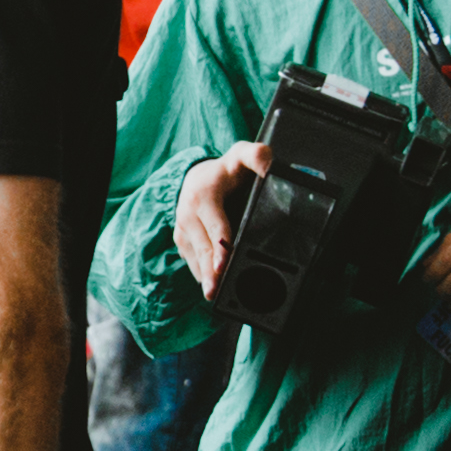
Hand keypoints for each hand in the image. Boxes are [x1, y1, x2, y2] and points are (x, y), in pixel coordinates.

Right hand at [173, 141, 267, 296]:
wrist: (195, 176)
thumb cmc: (226, 170)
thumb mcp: (241, 155)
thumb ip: (257, 155)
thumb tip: (270, 166)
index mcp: (204, 195)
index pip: (215, 223)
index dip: (221, 244)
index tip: (225, 261)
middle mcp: (188, 213)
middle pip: (204, 246)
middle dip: (211, 270)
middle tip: (217, 291)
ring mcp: (182, 229)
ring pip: (196, 257)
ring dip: (204, 277)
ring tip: (214, 296)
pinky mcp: (181, 241)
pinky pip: (192, 261)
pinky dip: (202, 275)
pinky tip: (212, 290)